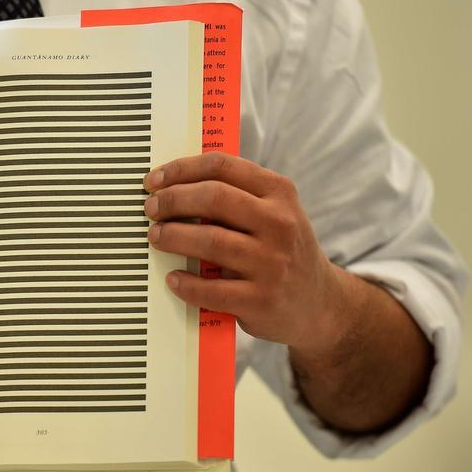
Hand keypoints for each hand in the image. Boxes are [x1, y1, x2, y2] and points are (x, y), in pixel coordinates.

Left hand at [143, 152, 349, 352]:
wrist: (321, 305)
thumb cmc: (282, 252)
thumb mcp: (274, 214)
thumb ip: (236, 196)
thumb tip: (172, 184)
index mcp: (280, 193)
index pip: (223, 166)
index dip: (181, 169)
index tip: (154, 180)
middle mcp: (280, 223)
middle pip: (213, 198)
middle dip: (172, 200)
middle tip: (151, 209)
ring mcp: (273, 263)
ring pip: (209, 241)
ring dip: (173, 237)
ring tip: (155, 237)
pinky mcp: (262, 300)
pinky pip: (212, 290)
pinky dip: (186, 284)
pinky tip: (173, 278)